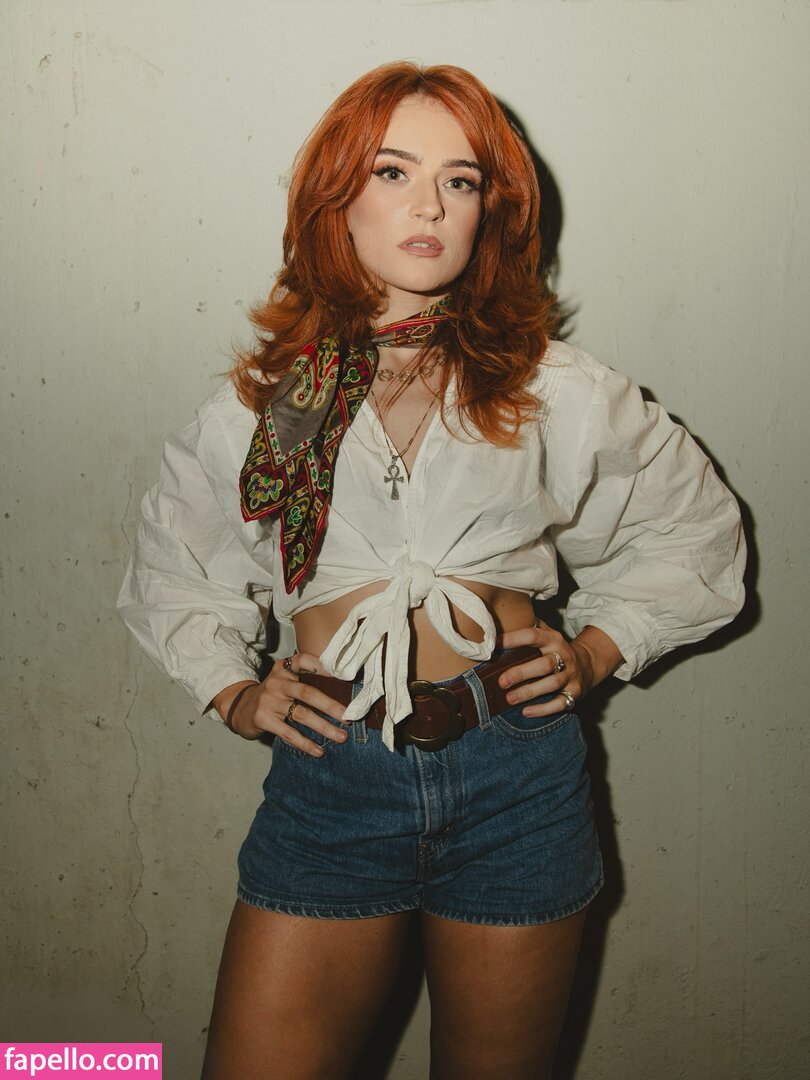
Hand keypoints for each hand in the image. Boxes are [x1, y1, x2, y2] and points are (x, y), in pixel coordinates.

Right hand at [213, 653, 348, 756]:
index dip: (322, 666)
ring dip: (324, 727)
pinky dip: (305, 743)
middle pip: (308, 692)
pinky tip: (319, 751)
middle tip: (349, 717)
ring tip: (341, 737)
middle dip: (331, 706)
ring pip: (301, 714)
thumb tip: (343, 691)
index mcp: (284, 668)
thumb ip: (306, 679)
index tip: (343, 675)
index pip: (303, 660)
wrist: (242, 708)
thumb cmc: (274, 694)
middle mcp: (277, 681)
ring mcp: (269, 700)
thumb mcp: (285, 680)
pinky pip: (289, 733)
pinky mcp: (263, 719)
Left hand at [498, 621, 623, 717]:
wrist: (587, 665)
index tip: (495, 645)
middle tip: (501, 681)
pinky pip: (560, 703)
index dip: (514, 639)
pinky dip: (543, 709)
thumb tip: (497, 626)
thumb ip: (527, 628)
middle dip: (522, 673)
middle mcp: (564, 656)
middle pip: (544, 664)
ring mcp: (571, 675)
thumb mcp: (546, 634)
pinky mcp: (575, 693)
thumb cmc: (555, 650)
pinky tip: (526, 711)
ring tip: (510, 699)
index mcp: (553, 639)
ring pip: (551, 684)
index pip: (533, 636)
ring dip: (529, 692)